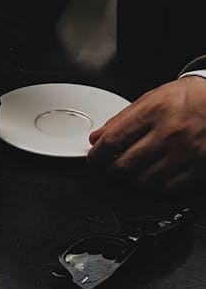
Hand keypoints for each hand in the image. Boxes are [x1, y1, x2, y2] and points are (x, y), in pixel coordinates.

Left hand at [87, 76, 205, 192]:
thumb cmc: (186, 99)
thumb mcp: (150, 99)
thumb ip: (120, 120)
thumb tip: (96, 139)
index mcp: (155, 110)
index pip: (113, 141)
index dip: (96, 155)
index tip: (93, 159)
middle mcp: (169, 132)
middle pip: (123, 165)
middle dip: (110, 169)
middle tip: (111, 165)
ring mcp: (183, 153)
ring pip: (141, 181)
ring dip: (131, 178)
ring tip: (132, 168)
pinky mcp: (195, 168)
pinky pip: (163, 188)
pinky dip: (152, 185)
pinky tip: (151, 174)